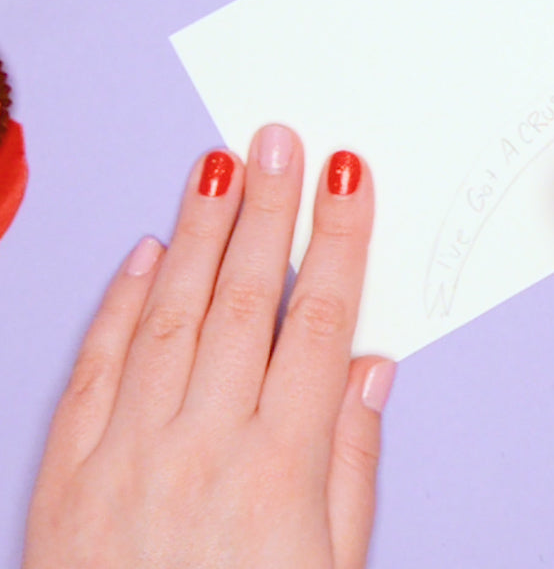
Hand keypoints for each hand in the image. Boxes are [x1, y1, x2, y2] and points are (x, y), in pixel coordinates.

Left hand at [22, 125, 393, 568]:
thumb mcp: (333, 568)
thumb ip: (352, 461)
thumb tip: (370, 368)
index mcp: (280, 467)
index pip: (318, 320)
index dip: (338, 239)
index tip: (348, 179)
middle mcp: (203, 444)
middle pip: (245, 299)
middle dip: (268, 208)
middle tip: (279, 140)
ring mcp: (128, 453)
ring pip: (172, 315)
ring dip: (201, 233)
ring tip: (218, 167)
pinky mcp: (69, 473)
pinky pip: (96, 368)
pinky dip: (120, 304)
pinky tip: (148, 253)